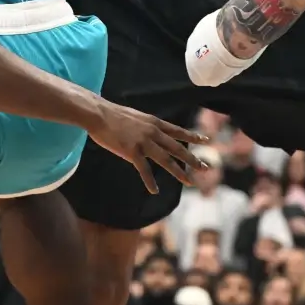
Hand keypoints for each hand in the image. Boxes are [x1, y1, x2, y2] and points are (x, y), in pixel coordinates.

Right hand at [85, 101, 207, 193]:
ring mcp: (143, 142)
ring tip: (189, 182)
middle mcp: (153, 132)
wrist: (98, 114)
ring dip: (179, 172)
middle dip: (192, 159)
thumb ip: (146, 126)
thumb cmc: (113, 115)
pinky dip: (150, 182)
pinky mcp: (132, 151)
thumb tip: (151, 132)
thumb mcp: (136, 117)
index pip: (178, 131)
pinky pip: (144, 170)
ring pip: (166, 160)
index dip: (192, 136)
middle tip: (205, 168)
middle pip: (177, 148)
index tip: (206, 140)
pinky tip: (155, 191)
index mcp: (154, 122)